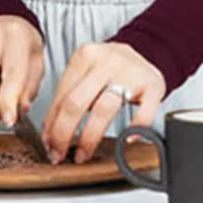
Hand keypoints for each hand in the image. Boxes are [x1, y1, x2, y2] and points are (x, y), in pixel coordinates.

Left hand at [42, 41, 165, 163]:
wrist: (148, 49)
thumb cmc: (112, 67)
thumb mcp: (87, 71)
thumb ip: (68, 94)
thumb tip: (49, 130)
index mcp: (86, 55)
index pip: (62, 96)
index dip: (52, 124)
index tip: (49, 143)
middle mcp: (107, 61)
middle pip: (76, 103)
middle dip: (64, 134)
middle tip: (60, 152)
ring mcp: (131, 73)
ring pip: (103, 111)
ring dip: (89, 138)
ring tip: (84, 153)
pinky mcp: (153, 86)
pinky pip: (143, 113)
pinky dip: (135, 130)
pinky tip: (127, 140)